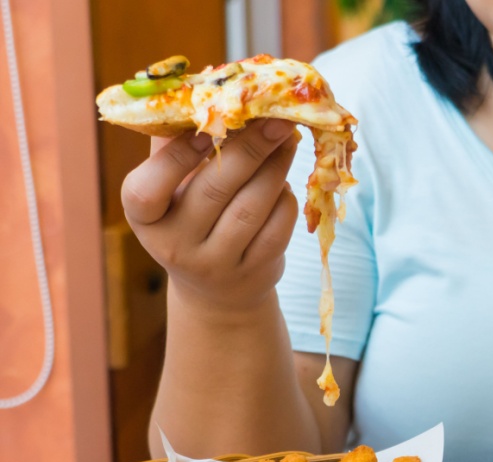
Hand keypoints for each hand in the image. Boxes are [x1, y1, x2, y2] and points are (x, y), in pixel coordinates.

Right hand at [121, 119, 299, 313]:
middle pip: (214, 189)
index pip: (148, 187)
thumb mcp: (171, 185)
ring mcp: (216, 265)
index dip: (179, 153)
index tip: (210, 121)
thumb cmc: (190, 217)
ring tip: (287, 140)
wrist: (217, 288)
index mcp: (144, 217)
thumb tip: (201, 81)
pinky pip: (277, 229)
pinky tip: (284, 182)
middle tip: (276, 117)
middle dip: (250, 148)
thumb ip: (176, 139)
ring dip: (275, 168)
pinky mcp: (254, 273)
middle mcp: (174, 247)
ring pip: (251, 208)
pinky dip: (285, 199)